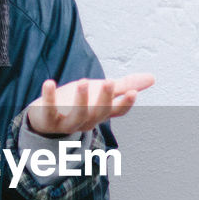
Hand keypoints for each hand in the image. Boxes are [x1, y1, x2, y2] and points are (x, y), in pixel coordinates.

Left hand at [25, 73, 154, 136]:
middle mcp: (86, 120)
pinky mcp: (47, 118)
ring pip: (76, 115)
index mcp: (101, 113)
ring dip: (81, 100)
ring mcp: (67, 122)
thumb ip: (125, 86)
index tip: (133, 92)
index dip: (125, 104)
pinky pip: (49, 110)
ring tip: (83, 81)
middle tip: (109, 82)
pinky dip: (48, 97)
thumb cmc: (78, 104)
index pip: (116, 111)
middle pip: (98, 113)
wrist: (45, 121)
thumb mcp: (101, 93)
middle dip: (104, 99)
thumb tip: (153, 78)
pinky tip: (49, 83)